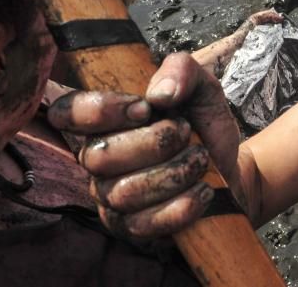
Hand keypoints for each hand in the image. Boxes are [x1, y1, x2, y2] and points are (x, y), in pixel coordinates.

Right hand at [47, 52, 242, 238]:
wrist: (229, 167)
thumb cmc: (203, 126)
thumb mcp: (201, 87)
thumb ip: (181, 70)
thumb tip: (160, 93)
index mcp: (106, 122)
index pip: (67, 113)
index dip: (100, 110)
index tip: (144, 108)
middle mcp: (98, 160)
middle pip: (100, 157)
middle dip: (155, 142)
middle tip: (186, 132)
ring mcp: (111, 197)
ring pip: (124, 193)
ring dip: (174, 173)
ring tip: (200, 160)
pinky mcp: (132, 228)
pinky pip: (142, 225)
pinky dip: (180, 207)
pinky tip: (202, 190)